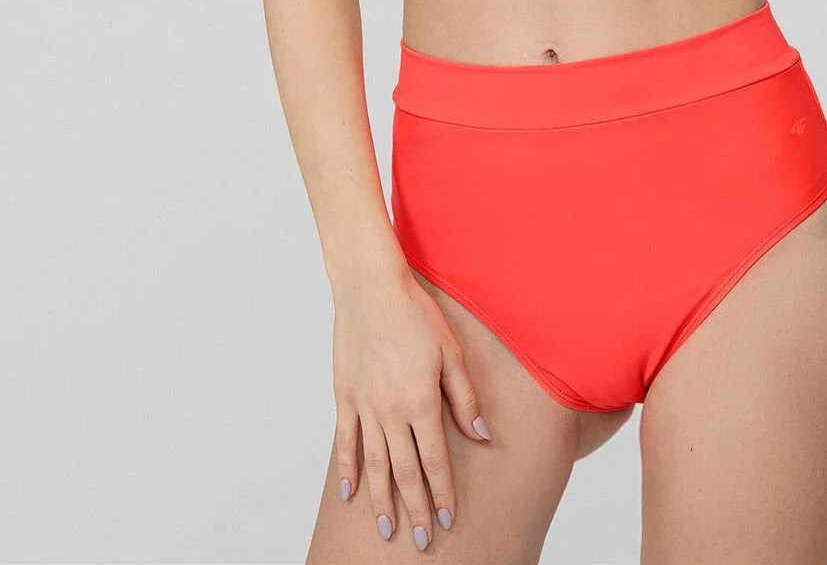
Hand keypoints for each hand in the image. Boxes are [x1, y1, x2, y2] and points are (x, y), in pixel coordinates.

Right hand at [331, 259, 490, 546]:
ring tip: (388, 529)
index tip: (448, 520)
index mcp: (421, 401)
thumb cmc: (416, 313)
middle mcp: (391, 411)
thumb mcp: (451, 351)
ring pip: (375, 465)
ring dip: (381, 500)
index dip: (443, 493)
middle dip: (416, 509)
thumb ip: (465, 397)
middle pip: (404, 472)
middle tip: (422, 542)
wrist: (370, 288)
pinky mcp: (344, 397)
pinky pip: (346, 442)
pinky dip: (349, 469)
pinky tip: (351, 493)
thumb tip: (482, 434)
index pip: (435, 460)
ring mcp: (364, 406)